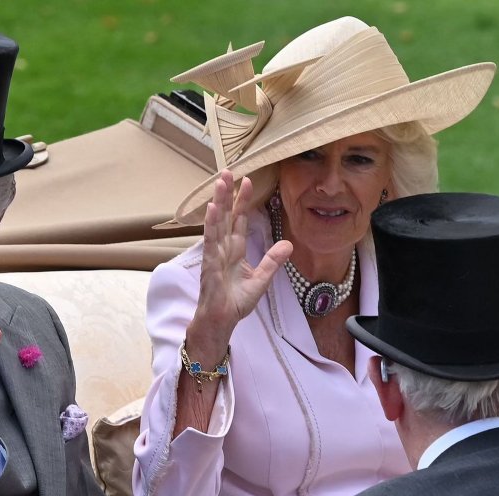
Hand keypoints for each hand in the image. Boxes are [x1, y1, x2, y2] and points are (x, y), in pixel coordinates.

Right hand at [187, 170, 292, 356]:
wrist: (221, 322)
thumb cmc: (235, 303)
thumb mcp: (261, 280)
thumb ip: (272, 261)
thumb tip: (288, 243)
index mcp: (234, 251)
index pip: (238, 221)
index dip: (242, 201)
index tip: (247, 181)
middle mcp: (223, 249)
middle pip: (226, 216)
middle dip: (227, 194)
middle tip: (228, 171)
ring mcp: (214, 255)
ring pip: (217, 223)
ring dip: (218, 202)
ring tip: (220, 182)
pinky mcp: (210, 265)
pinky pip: (211, 242)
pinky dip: (211, 225)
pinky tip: (213, 209)